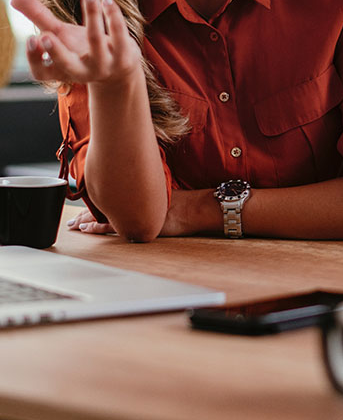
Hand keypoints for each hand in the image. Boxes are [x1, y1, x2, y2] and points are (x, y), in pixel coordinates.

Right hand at [11, 0, 141, 85]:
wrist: (120, 69)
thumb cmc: (82, 49)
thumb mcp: (60, 35)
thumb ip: (39, 17)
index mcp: (61, 71)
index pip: (41, 72)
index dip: (35, 58)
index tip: (33, 38)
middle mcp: (82, 72)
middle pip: (68, 64)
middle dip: (56, 51)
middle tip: (45, 35)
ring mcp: (105, 66)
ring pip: (96, 39)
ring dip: (92, 14)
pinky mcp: (125, 57)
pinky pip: (119, 34)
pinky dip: (112, 15)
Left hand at [66, 190, 210, 238]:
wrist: (193, 209)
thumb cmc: (183, 203)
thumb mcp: (161, 194)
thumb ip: (148, 193)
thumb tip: (136, 193)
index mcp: (138, 191)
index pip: (110, 193)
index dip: (95, 197)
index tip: (84, 198)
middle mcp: (132, 199)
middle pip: (103, 203)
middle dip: (85, 211)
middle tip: (71, 218)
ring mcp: (133, 212)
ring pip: (103, 214)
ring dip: (85, 219)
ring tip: (73, 225)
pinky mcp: (134, 224)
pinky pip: (110, 225)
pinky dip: (96, 227)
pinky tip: (85, 228)